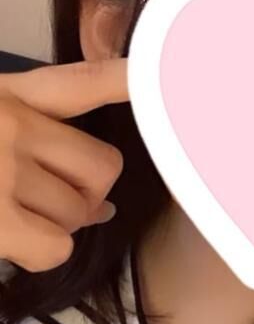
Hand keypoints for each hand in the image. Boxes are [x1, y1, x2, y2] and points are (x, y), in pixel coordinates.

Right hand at [0, 58, 128, 271]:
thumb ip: (35, 132)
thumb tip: (102, 207)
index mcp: (6, 94)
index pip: (82, 82)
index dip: (130, 79)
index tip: (167, 74)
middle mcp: (9, 124)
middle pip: (101, 166)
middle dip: (86, 191)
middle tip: (52, 198)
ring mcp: (0, 171)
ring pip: (80, 209)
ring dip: (61, 222)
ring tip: (18, 216)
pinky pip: (55, 244)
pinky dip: (44, 249)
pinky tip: (15, 240)